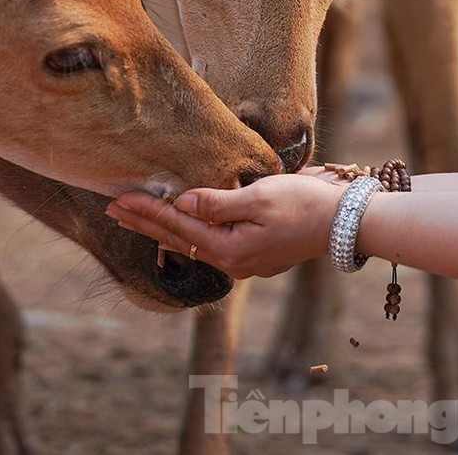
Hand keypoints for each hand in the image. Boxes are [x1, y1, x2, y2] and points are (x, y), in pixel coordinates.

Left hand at [107, 173, 344, 279]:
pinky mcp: (254, 253)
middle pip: (178, 239)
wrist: (346, 222)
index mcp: (229, 249)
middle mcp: (232, 262)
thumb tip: (182, 200)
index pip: (177, 225)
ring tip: (135, 217)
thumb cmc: (306, 204)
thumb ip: (217, 201)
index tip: (118, 199)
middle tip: (112, 208)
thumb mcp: (260, 197)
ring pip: (193, 243)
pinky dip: (188, 231)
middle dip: (144, 223)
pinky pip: (211, 242)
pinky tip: (178, 224)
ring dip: (162, 227)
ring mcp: (243, 261)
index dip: (146, 211)